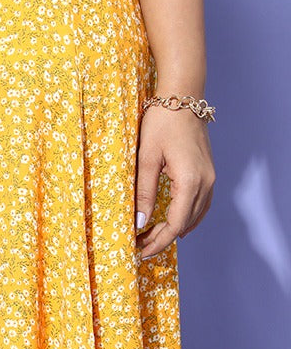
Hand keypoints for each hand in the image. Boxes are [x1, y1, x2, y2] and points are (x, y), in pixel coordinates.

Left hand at [134, 103, 215, 260]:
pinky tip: (173, 224)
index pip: (175, 225)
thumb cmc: (161, 123)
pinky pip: (201, 205)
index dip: (157, 242)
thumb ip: (144, 193)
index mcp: (190, 182)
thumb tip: (140, 224)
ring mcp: (210, 178)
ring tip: (150, 237)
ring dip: (173, 230)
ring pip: (195, 216)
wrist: (182, 97)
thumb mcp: (145, 159)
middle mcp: (205, 183)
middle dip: (162, 239)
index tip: (139, 250)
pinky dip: (186, 218)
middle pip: (185, 224)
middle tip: (139, 246)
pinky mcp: (208, 173)